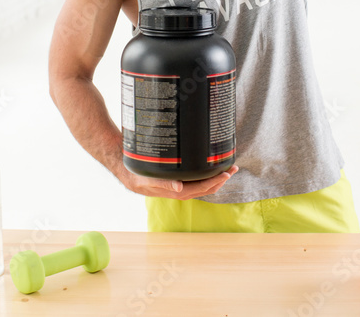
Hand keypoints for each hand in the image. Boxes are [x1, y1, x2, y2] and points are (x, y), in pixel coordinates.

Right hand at [121, 165, 238, 200]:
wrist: (126, 172)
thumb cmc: (136, 176)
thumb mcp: (146, 180)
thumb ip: (163, 184)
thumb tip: (179, 188)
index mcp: (175, 192)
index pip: (200, 188)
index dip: (214, 182)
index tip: (226, 174)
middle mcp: (180, 190)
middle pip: (205, 187)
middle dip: (221, 179)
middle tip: (233, 168)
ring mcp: (180, 186)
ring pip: (203, 184)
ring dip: (217, 177)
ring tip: (228, 168)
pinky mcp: (178, 180)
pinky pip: (196, 179)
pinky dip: (207, 174)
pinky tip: (211, 168)